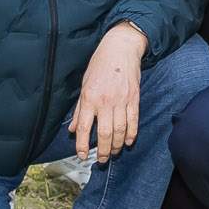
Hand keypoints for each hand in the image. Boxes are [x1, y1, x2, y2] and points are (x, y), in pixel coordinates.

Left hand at [69, 23, 147, 161]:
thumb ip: (79, 110)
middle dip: (103, 150)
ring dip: (117, 145)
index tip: (82, 156)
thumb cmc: (100, 64)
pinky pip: (133, 121)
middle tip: (102, 159)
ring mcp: (121, 100)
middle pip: (105, 134)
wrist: (121, 48)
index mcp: (89, 98)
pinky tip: (128, 141)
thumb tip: (74, 129)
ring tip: (114, 152)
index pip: (85, 128)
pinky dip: (131, 134)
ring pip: (120, 131)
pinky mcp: (134, 99)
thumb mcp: (84, 85)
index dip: (83, 145)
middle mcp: (105, 101)